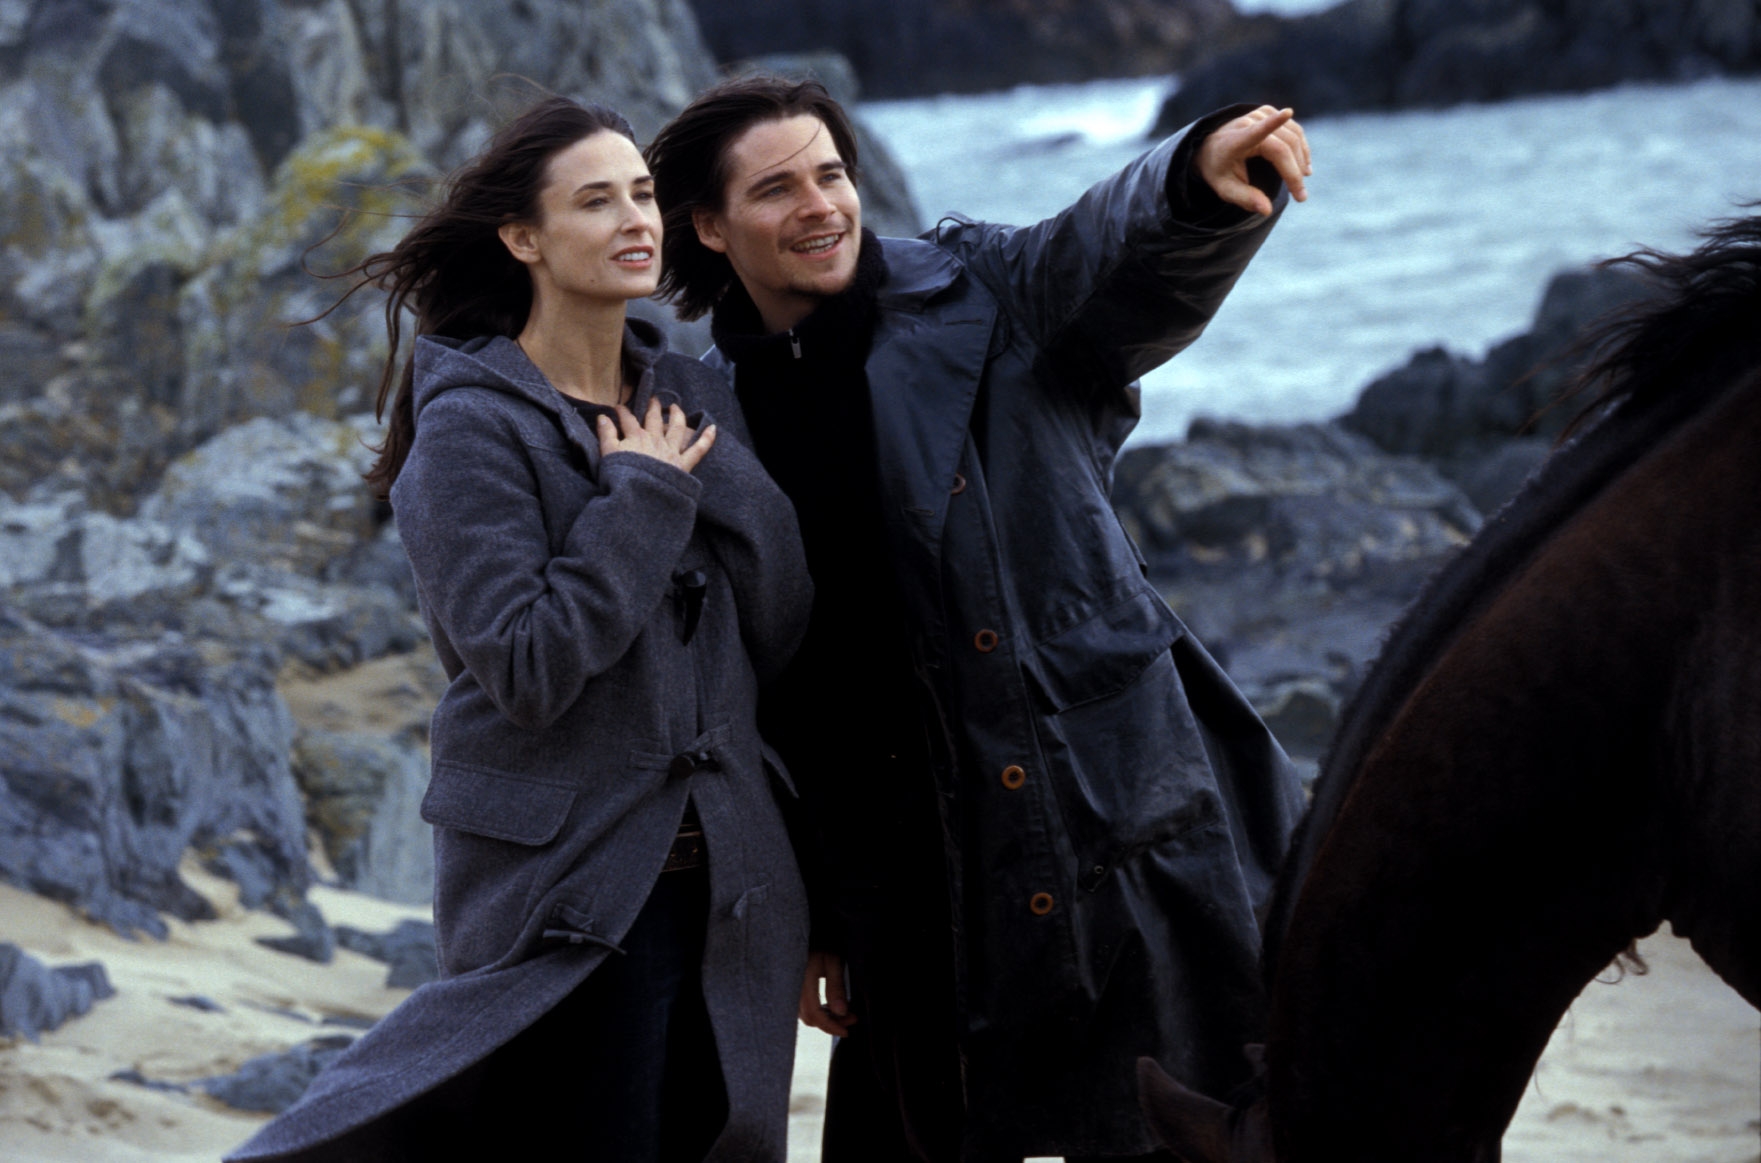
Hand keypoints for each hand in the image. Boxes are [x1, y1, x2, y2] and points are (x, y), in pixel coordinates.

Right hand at [596, 397, 716, 472]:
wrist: (640, 495)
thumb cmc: (621, 477)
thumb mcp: (608, 454)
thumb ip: (606, 434)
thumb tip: (602, 416)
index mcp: (635, 437)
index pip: (628, 420)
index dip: (623, 412)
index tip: (618, 407)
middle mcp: (655, 440)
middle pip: (654, 419)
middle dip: (653, 407)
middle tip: (653, 399)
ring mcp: (670, 451)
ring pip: (676, 428)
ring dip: (676, 415)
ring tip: (675, 407)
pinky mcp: (683, 464)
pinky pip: (698, 450)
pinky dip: (707, 439)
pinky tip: (713, 428)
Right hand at [799, 950, 856, 1036]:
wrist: (809, 932)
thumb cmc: (822, 942)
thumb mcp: (833, 961)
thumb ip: (836, 987)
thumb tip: (841, 1013)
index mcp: (802, 982)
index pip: (814, 1014)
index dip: (831, 1027)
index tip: (847, 1031)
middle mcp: (792, 989)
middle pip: (810, 1017)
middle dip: (832, 1023)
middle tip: (852, 1019)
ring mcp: (791, 989)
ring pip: (806, 1013)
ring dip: (826, 1018)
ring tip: (845, 1012)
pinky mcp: (793, 988)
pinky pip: (804, 1006)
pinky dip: (819, 1011)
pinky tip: (831, 1006)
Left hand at [1196, 105, 1311, 215]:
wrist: (1210, 148)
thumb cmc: (1219, 170)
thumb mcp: (1225, 189)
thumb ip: (1245, 199)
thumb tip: (1267, 210)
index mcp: (1235, 141)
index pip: (1255, 132)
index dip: (1272, 123)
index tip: (1287, 113)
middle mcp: (1248, 123)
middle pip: (1283, 146)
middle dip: (1295, 172)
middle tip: (1300, 196)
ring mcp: (1260, 114)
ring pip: (1293, 136)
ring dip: (1302, 160)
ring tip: (1302, 183)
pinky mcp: (1268, 112)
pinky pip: (1293, 130)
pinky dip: (1301, 148)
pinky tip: (1303, 165)